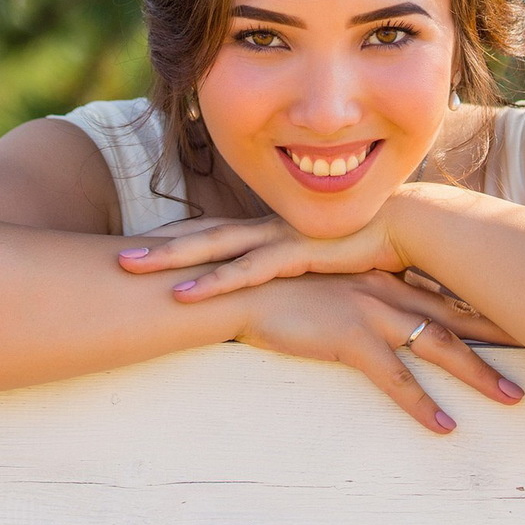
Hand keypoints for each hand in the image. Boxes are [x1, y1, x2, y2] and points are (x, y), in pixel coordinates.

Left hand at [117, 204, 407, 301]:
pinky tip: (185, 295)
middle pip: (202, 236)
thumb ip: (297, 276)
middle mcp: (268, 230)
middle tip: (116, 258)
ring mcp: (280, 238)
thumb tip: (280, 295)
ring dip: (171, 259)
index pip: (213, 234)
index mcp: (270, 231)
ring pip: (214, 248)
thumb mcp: (321, 264)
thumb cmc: (367, 250)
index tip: (141, 251)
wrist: (409, 228)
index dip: (178, 241)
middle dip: (159, 246)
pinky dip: (215, 282)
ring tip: (131, 270)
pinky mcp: (297, 253)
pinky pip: (247, 271)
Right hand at [234, 270, 524, 432]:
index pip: (447, 290)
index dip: (487, 306)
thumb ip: (363, 283)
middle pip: (457, 315)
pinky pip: (396, 379)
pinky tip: (444, 427)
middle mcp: (386, 286)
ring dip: (479, 372)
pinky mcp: (349, 336)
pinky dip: (423, 405)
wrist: (238, 285)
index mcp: (385, 272)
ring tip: (513, 397)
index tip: (524, 318)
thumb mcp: (331, 278)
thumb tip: (390, 298)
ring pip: (438, 345)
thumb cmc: (280, 285)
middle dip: (501, 337)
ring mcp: (370, 309)